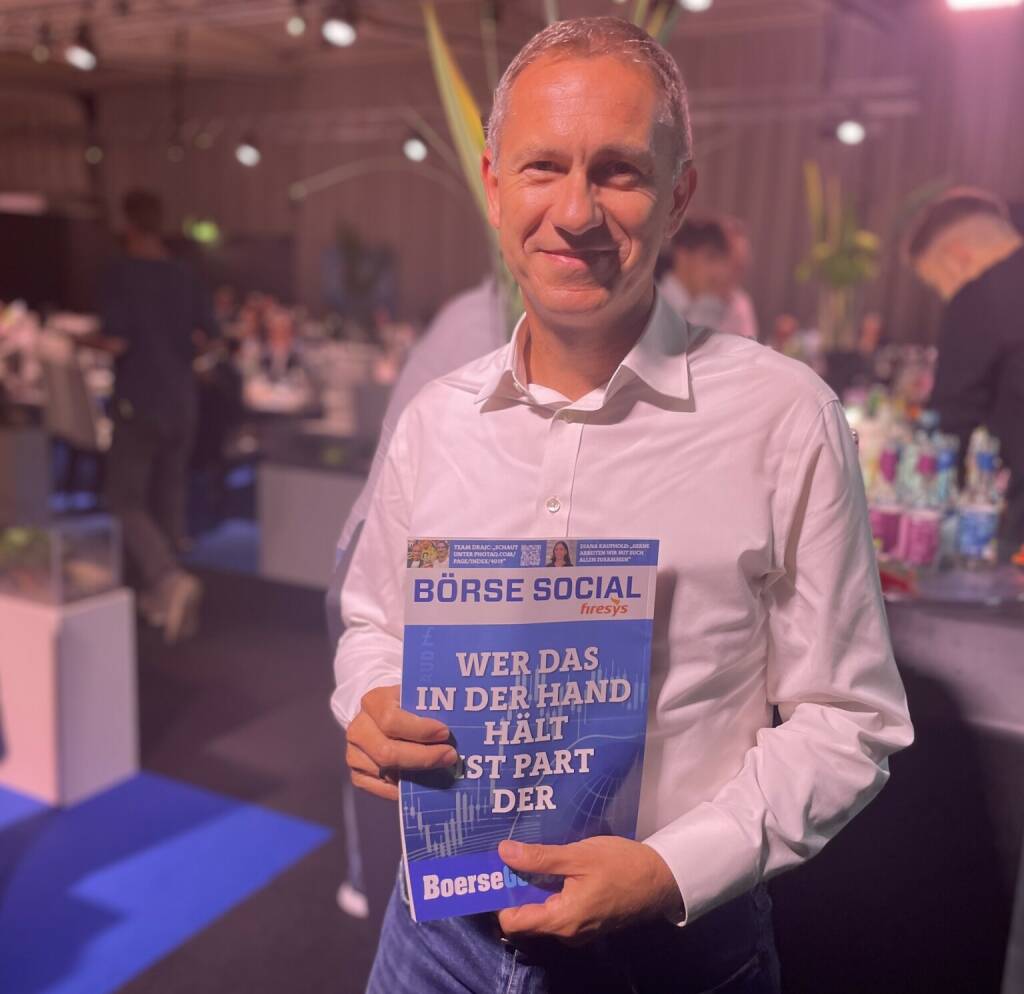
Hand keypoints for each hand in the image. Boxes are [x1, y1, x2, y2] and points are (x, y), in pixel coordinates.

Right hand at [345, 685, 455, 800]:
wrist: (382, 716)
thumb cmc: (407, 707)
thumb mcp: (415, 698)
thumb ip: (428, 710)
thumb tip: (456, 731)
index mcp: (373, 702)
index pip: (391, 719)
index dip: (420, 729)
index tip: (445, 733)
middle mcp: (358, 729)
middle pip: (387, 752)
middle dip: (423, 757)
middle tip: (450, 756)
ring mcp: (354, 754)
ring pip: (385, 771)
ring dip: (417, 773)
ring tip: (441, 769)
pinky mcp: (357, 774)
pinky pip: (380, 788)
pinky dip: (403, 788)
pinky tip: (422, 782)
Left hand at [496, 837, 681, 944]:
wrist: (661, 879)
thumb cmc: (620, 865)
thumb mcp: (578, 856)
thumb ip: (540, 858)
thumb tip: (503, 852)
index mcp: (562, 920)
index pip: (513, 922)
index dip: (498, 898)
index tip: (491, 872)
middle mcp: (567, 934)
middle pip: (526, 918)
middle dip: (514, 890)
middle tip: (507, 858)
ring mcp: (579, 931)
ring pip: (543, 914)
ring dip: (533, 890)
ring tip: (528, 859)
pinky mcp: (589, 923)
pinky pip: (559, 911)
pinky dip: (550, 893)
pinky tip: (552, 869)